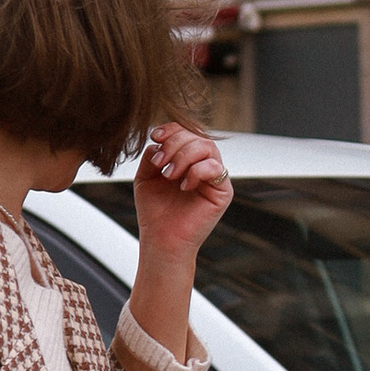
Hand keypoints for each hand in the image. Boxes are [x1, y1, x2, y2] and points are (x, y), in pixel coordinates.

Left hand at [133, 125, 230, 268]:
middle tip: (160, 164)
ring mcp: (214, 178)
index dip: (172, 129)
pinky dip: (196, 172)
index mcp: (185, 160)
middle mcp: (202, 166)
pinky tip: (183, 186)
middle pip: (197, 136)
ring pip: (207, 147)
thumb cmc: (155, 212)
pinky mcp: (223, 192)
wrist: (161, 240)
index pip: (185, 133)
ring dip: (183, 156)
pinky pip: (216, 168)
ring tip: (169, 175)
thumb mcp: (146, 177)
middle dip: (174, 144)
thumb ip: (152, 155)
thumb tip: (158, 141)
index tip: (154, 136)